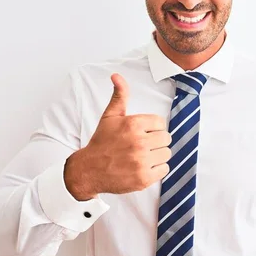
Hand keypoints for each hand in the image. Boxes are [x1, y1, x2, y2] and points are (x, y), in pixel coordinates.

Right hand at [64, 73, 170, 199]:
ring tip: (143, 156)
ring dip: (158, 155)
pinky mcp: (143, 178)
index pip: (161, 123)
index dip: (153, 128)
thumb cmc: (101, 142)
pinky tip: (144, 166)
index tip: (143, 132)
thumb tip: (117, 76)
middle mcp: (138, 142)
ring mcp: (141, 162)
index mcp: (132, 125)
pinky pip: (164, 169)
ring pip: (167, 153)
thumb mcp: (110, 116)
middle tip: (143, 145)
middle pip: (166, 138)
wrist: (89, 170)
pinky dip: (157, 169)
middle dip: (156, 141)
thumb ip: (119, 95)